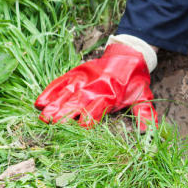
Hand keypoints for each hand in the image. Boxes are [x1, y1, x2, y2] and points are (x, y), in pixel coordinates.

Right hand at [35, 43, 157, 130]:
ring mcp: (83, 80)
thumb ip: (144, 114)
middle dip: (65, 114)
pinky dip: (50, 91)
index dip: (89, 119)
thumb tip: (148, 132)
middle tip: (52, 124)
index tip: (81, 128)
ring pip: (66, 94)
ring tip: (43, 117)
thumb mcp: (143, 96)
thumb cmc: (134, 80)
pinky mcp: (75, 73)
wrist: (128, 55)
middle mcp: (94, 88)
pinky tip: (39, 102)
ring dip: (54, 106)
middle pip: (77, 103)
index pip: (98, 110)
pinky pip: (60, 83)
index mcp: (111, 96)